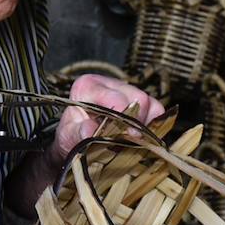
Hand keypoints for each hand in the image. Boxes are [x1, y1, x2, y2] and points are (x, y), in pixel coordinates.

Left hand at [51, 73, 165, 163]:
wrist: (77, 138)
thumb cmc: (72, 135)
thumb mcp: (67, 136)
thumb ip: (77, 133)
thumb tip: (90, 130)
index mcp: (88, 86)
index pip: (115, 98)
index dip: (125, 118)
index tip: (129, 136)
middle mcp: (109, 83)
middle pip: (137, 97)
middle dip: (135, 123)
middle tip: (127, 141)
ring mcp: (126, 90)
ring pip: (149, 103)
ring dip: (143, 125)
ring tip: (128, 139)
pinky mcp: (139, 100)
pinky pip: (157, 110)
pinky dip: (152, 125)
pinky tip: (137, 135)